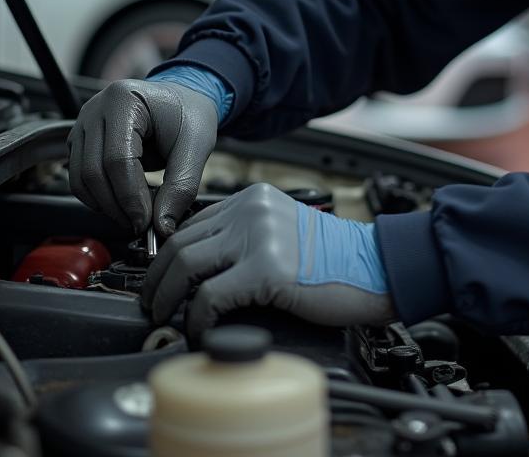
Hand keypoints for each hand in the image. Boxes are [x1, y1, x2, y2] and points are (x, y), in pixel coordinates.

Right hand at [67, 79, 217, 236]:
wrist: (183, 98)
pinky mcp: (82, 139)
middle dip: (117, 206)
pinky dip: (98, 196)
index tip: (146, 221)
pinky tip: (123, 202)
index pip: (118, 159)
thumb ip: (181, 186)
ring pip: (80, 178)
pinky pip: (79, 176)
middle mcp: (97, 109)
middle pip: (94, 171)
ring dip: (105, 205)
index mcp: (125, 100)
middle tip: (140, 224)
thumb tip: (162, 225)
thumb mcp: (196, 146)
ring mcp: (84, 123)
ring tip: (133, 215)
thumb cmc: (190, 114)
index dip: (130, 196)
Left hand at [141, 182, 396, 338]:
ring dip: (165, 297)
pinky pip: (210, 297)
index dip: (167, 255)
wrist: (375, 268)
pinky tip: (202, 330)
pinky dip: (197, 319)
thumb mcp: (283, 232)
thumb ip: (246, 238)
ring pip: (184, 264)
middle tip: (152, 303)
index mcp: (254, 198)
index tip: (158, 279)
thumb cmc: (336, 261)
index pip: (191, 222)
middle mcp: (252, 209)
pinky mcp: (267, 268)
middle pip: (179, 241)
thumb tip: (202, 271)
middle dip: (156, 278)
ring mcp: (259, 236)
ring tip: (165, 318)